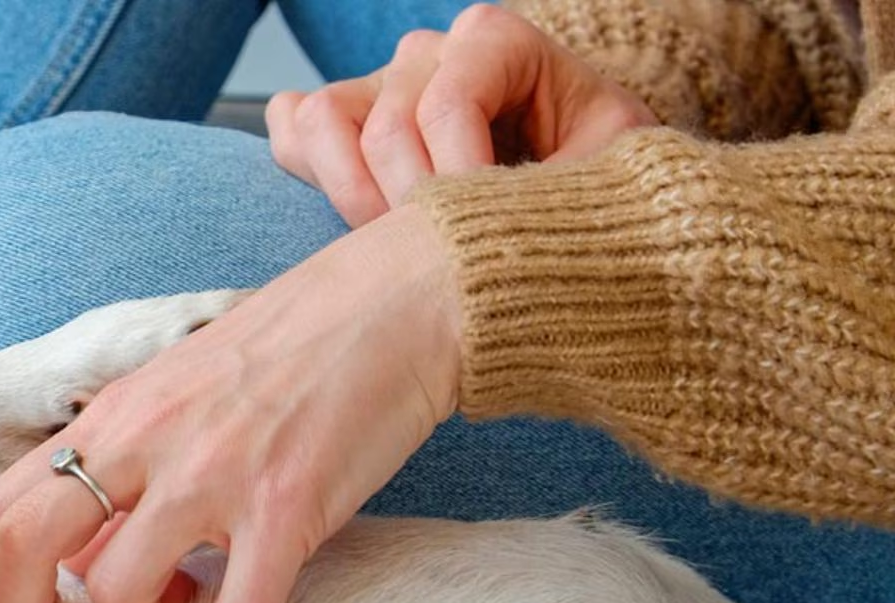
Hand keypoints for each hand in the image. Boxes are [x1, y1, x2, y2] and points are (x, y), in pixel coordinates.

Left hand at [0, 204, 460, 602]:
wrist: (396, 304)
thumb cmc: (287, 353)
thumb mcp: (174, 395)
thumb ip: (123, 469)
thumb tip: (82, 559)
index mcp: (111, 419)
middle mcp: (146, 444)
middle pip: (24, 548)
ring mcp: (212, 476)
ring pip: (119, 593)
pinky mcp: (286, 508)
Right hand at [266, 3, 654, 225]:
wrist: (560, 203)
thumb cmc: (589, 184)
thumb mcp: (611, 172)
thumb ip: (573, 174)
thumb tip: (517, 209)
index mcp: (496, 43)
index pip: (448, 102)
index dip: (459, 177)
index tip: (485, 231)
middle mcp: (427, 53)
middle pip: (387, 125)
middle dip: (411, 204)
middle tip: (443, 258)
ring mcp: (375, 84)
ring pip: (324, 121)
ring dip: (353, 196)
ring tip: (396, 244)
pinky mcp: (335, 120)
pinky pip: (291, 129)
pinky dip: (311, 174)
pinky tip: (358, 219)